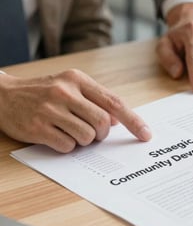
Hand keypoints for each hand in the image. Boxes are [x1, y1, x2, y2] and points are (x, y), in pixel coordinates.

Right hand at [0, 69, 151, 152]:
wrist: (3, 95)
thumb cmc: (44, 92)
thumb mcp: (70, 87)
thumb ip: (95, 100)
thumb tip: (117, 120)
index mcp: (78, 79)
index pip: (114, 102)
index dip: (133, 120)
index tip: (146, 134)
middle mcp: (65, 92)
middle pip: (102, 123)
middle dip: (102, 134)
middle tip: (93, 133)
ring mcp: (50, 109)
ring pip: (87, 137)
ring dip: (84, 140)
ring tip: (70, 131)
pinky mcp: (38, 127)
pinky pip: (67, 146)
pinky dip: (67, 146)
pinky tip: (57, 135)